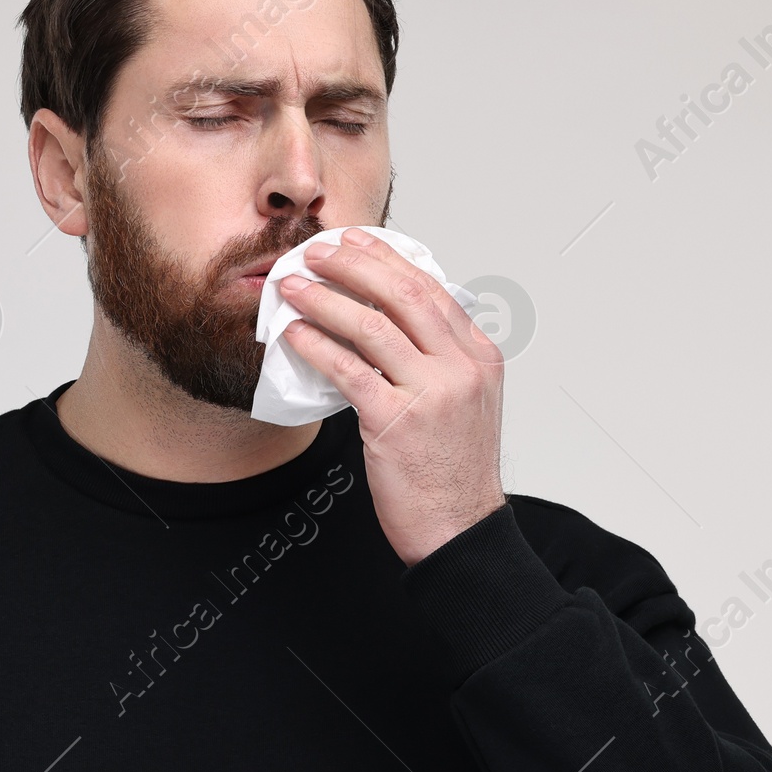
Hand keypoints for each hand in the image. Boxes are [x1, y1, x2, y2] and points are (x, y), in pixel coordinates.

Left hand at [279, 227, 504, 566]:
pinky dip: (316, 346)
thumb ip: (436, 362)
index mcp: (479, 356)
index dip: (386, 260)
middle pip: (401, 294)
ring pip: (370, 325)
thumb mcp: (463, 403)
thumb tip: (387, 326)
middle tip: (316, 254)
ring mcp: (430, 393)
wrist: (460, 528)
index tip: (354, 243)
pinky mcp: (396, 422)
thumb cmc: (454, 472)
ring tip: (293, 289)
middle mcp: (460, 367)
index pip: (430, 289)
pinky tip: (294, 336)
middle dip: (352, 265)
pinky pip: (347, 369)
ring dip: (324, 300)